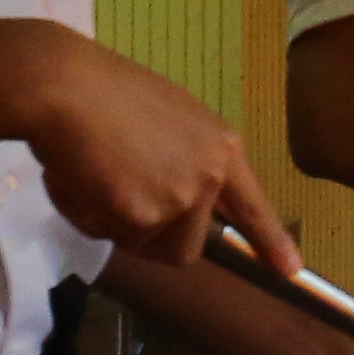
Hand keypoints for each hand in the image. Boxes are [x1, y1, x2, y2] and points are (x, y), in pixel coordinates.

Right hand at [3, 21, 295, 275]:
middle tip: (113, 192)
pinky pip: (104, 234)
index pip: (252, 206)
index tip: (290, 269)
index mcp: (221, 149)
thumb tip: (175, 197)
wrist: (64, 85)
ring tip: (93, 173)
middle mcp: (209, 177)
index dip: (270, 241)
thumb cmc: (104, 91)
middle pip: (185, 246)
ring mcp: (178, 198)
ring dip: (112, 222)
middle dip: (147, 234)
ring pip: (142, 245)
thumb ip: (185, 159)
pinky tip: (75, 172)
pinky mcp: (140, 216)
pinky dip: (81, 212)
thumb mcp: (169, 120)